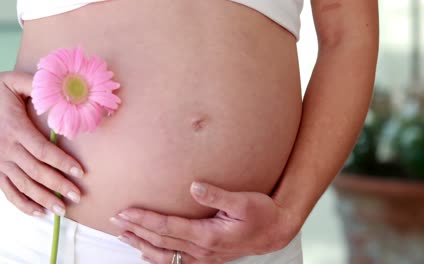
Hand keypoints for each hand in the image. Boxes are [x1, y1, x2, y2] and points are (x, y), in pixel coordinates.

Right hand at [0, 71, 83, 216]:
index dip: (62, 162)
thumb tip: (62, 88)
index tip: (80, 171)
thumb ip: (35, 85)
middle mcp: (6, 149)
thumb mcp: (13, 82)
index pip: (43, 151)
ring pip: (23, 185)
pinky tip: (39, 212)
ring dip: (44, 199)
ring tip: (62, 209)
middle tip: (78, 196)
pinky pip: (7, 191)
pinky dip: (23, 204)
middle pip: (36, 172)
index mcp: (16, 129)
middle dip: (58, 185)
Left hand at [111, 182, 299, 263]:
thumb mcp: (243, 201)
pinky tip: (146, 253)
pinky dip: (157, 257)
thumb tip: (194, 186)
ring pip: (165, 255)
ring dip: (142, 244)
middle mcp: (202, 250)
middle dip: (136, 230)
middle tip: (115, 220)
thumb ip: (218, 195)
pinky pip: (175, 261)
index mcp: (208, 235)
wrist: (274, 232)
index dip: (145, 220)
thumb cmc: (261, 214)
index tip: (125, 212)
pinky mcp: (205, 257)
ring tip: (123, 235)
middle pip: (161, 242)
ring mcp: (203, 257)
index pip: (168, 228)